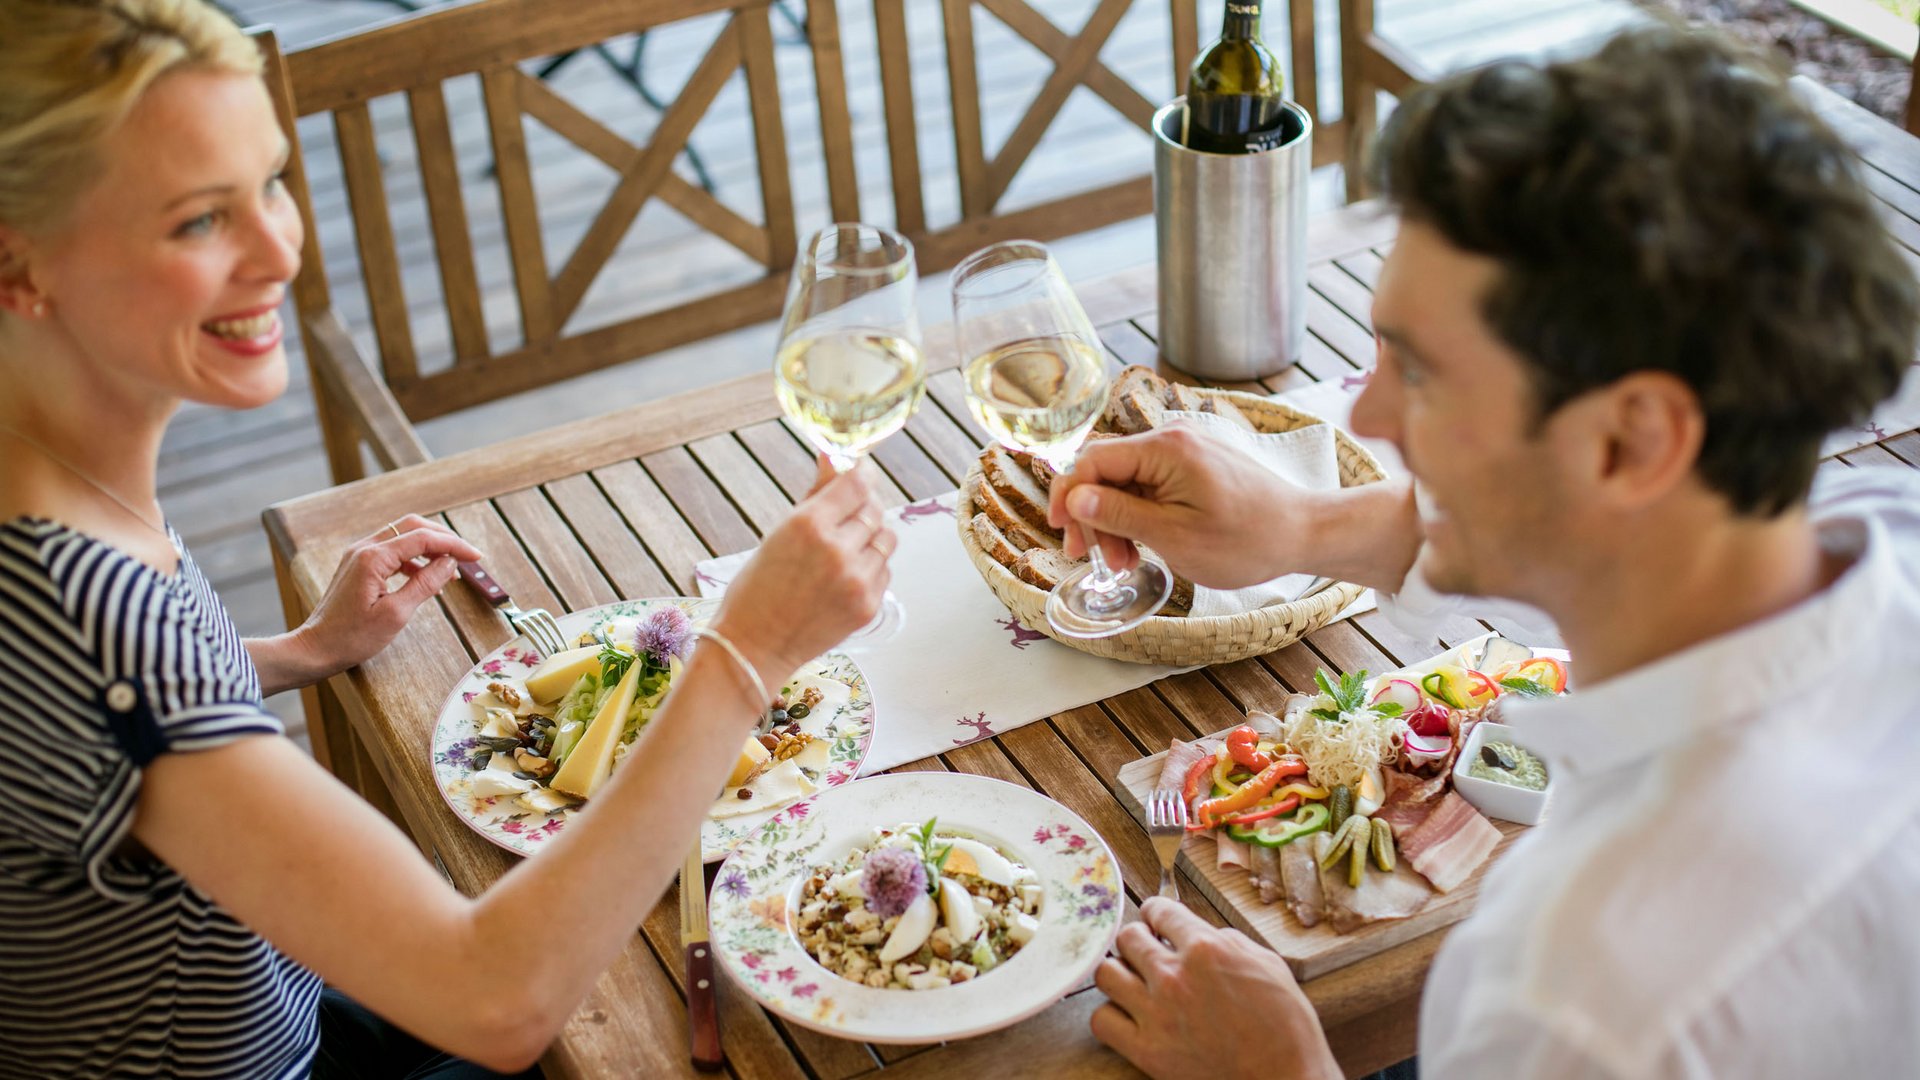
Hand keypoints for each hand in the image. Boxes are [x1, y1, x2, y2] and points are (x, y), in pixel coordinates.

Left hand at [289, 515, 484, 681]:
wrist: (316, 648)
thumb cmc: (352, 637)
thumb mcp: (396, 614)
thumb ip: (424, 584)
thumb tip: (449, 564)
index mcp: (373, 558)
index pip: (423, 538)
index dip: (453, 545)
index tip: (476, 557)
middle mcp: (364, 548)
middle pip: (412, 527)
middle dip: (443, 538)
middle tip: (466, 557)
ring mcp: (359, 555)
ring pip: (402, 536)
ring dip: (429, 548)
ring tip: (449, 571)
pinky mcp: (358, 565)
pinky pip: (392, 551)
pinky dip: (414, 559)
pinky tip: (426, 577)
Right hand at [711, 457, 892, 678]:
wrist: (755, 647)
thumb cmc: (758, 587)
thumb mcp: (778, 532)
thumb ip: (815, 494)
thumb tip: (833, 456)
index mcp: (809, 525)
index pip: (858, 484)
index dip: (862, 473)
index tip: (860, 473)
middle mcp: (838, 551)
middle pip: (874, 509)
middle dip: (862, 507)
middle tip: (845, 516)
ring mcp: (857, 581)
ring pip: (886, 539)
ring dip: (870, 537)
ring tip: (844, 549)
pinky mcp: (869, 606)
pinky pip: (884, 570)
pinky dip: (870, 567)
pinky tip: (843, 577)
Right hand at [1048, 426, 1310, 587]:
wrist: (1305, 533)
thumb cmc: (1247, 540)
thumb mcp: (1173, 536)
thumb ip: (1119, 515)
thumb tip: (1074, 499)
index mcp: (1165, 449)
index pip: (1093, 460)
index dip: (1068, 495)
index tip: (1061, 531)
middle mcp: (1173, 439)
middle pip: (1107, 471)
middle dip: (1094, 516)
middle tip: (1092, 558)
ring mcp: (1186, 451)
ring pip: (1127, 482)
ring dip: (1117, 521)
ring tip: (1125, 563)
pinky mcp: (1196, 466)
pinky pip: (1151, 485)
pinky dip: (1140, 515)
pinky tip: (1143, 546)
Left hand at [1091, 898, 1340, 1079]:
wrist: (1286, 1078)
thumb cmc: (1286, 1025)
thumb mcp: (1267, 963)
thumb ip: (1228, 941)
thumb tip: (1202, 933)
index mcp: (1206, 949)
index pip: (1158, 910)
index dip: (1157, 913)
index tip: (1157, 921)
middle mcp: (1174, 976)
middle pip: (1126, 937)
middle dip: (1137, 939)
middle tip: (1148, 951)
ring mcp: (1156, 1014)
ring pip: (1105, 974)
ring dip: (1119, 973)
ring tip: (1133, 981)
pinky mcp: (1147, 1051)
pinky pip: (1101, 1021)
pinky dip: (1110, 1015)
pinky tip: (1128, 1016)